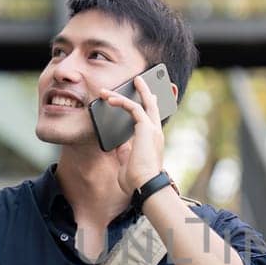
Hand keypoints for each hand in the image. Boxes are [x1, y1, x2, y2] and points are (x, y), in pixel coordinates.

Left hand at [102, 74, 165, 197]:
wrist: (144, 185)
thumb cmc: (137, 180)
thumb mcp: (127, 163)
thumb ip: (124, 152)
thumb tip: (119, 144)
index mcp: (153, 141)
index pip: (152, 118)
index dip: (149, 105)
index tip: (149, 96)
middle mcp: (156, 132)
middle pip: (152, 105)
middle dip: (145, 91)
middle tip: (138, 79)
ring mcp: (153, 129)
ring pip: (142, 103)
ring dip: (125, 95)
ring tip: (109, 91)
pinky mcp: (146, 128)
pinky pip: (133, 108)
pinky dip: (122, 101)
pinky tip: (110, 99)